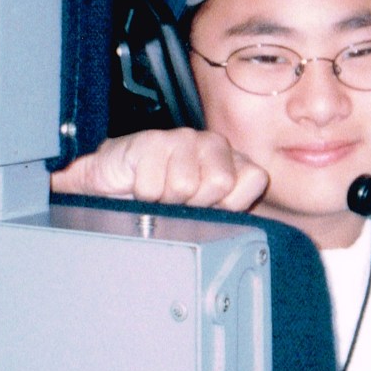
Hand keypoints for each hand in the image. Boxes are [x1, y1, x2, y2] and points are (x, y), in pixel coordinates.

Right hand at [51, 128, 267, 209]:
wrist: (115, 190)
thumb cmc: (167, 205)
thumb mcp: (206, 216)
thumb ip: (234, 218)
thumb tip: (253, 231)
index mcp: (235, 162)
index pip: (254, 178)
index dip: (230, 203)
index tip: (211, 208)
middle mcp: (214, 144)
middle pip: (220, 183)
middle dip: (195, 204)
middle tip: (180, 203)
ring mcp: (183, 138)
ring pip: (184, 185)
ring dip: (166, 200)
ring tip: (160, 196)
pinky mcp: (151, 141)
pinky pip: (152, 185)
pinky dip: (143, 196)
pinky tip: (141, 187)